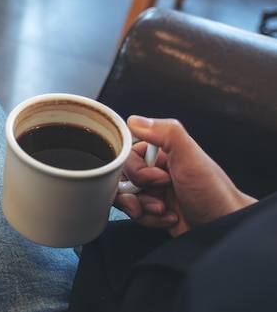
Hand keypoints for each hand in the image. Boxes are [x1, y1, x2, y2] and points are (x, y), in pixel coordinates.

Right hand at [114, 116, 256, 236]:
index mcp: (163, 154)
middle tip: (159, 194)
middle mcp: (157, 171)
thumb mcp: (191, 158)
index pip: (129, 155)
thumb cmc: (214, 194)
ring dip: (142, 207)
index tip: (153, 178)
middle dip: (137, 191)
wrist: (224, 228)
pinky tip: (169, 217)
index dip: (135, 170)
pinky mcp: (154, 212)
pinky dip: (150, 219)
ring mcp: (155, 192)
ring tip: (162, 209)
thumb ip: (166, 133)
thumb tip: (136, 120)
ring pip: (126, 198)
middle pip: (123, 178)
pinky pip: (136, 215)